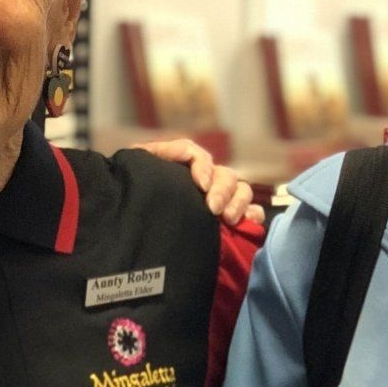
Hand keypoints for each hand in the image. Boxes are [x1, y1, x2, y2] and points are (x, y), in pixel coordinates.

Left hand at [135, 139, 261, 225]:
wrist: (135, 236)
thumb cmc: (134, 202)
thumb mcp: (137, 174)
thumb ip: (151, 155)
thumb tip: (182, 150)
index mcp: (180, 168)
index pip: (195, 154)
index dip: (202, 166)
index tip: (201, 185)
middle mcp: (203, 181)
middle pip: (224, 174)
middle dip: (222, 190)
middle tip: (214, 210)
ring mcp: (220, 201)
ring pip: (242, 190)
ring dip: (239, 202)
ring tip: (228, 220)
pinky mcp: (232, 222)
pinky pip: (252, 213)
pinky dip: (252, 216)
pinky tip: (246, 223)